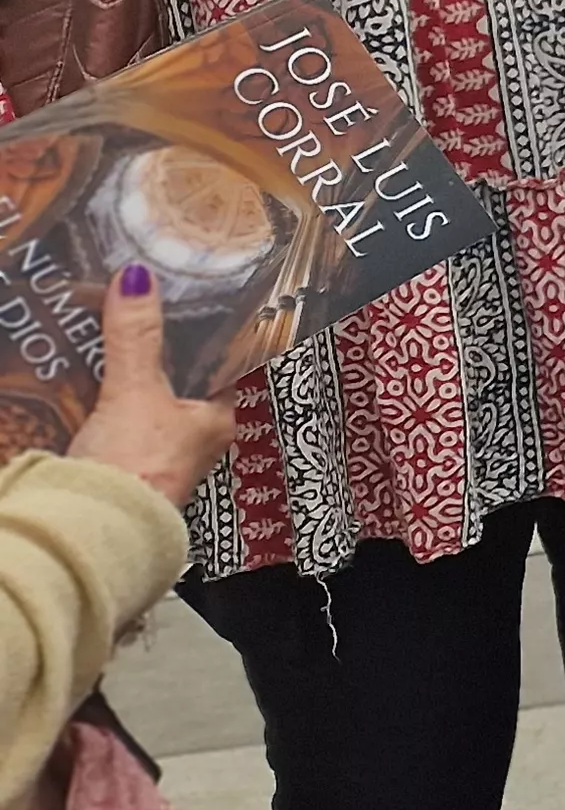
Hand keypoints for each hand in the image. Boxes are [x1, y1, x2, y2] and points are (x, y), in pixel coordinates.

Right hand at [70, 266, 236, 505]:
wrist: (90, 530)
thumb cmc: (135, 469)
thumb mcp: (135, 392)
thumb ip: (136, 336)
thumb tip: (138, 279)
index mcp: (221, 417)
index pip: (230, 361)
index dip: (215, 329)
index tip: (200, 296)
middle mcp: (200, 436)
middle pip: (186, 377)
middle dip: (162, 347)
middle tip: (142, 305)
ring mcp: (163, 451)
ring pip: (152, 396)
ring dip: (133, 369)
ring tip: (112, 328)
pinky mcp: (126, 462)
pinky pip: (121, 415)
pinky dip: (108, 392)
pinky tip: (88, 373)